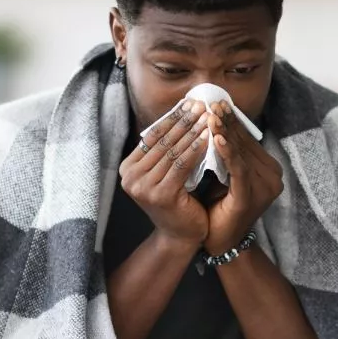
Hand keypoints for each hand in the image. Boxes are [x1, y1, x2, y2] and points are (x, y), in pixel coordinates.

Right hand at [119, 99, 210, 247]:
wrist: (181, 236)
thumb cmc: (178, 201)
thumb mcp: (166, 172)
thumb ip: (166, 149)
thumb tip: (182, 110)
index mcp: (127, 169)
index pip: (152, 136)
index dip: (172, 117)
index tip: (190, 102)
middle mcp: (130, 178)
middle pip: (162, 142)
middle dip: (184, 121)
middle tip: (201, 104)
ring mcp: (143, 187)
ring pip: (173, 151)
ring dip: (192, 132)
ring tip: (208, 117)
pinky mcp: (160, 195)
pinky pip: (182, 165)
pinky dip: (196, 150)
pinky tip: (209, 138)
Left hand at [203, 100, 283, 255]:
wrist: (221, 243)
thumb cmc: (218, 207)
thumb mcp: (222, 175)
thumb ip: (224, 154)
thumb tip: (210, 123)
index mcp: (267, 169)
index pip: (247, 139)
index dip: (232, 121)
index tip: (216, 102)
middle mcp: (272, 176)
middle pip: (245, 143)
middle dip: (228, 122)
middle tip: (212, 102)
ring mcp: (265, 187)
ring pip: (241, 153)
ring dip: (225, 132)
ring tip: (211, 115)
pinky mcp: (252, 196)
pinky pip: (238, 169)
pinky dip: (226, 152)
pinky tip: (215, 138)